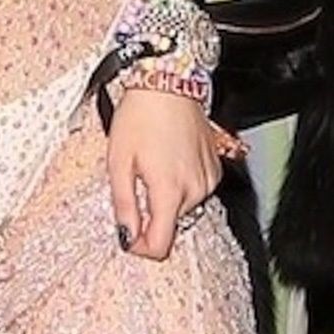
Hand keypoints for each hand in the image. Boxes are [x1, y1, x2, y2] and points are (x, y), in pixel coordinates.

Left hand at [107, 85, 230, 260]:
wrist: (168, 85)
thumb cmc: (141, 116)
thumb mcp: (118, 163)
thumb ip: (124, 206)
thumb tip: (126, 236)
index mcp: (168, 190)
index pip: (161, 245)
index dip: (141, 248)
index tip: (129, 237)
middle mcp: (194, 189)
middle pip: (170, 225)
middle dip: (150, 216)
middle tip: (135, 185)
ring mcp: (208, 180)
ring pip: (182, 209)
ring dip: (165, 198)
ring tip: (153, 167)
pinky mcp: (215, 170)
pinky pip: (195, 191)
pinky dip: (180, 185)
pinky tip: (169, 162)